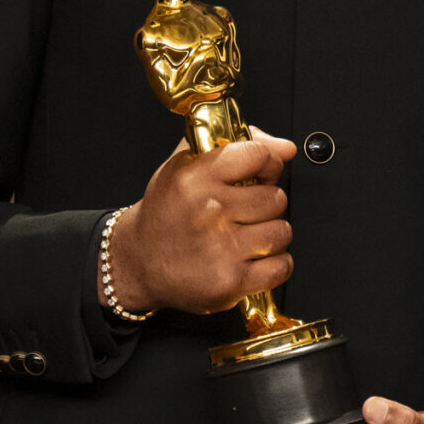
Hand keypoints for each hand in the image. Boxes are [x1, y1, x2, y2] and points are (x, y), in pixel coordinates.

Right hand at [107, 132, 294, 315]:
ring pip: (281, 232)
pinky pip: (281, 266)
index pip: (258, 155)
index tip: (261, 173)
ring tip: (247, 236)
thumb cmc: (164, 213)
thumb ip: (231, 143)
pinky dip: (274, 264)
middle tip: (246, 211)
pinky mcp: (231, 281)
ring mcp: (221, 248)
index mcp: (195, 178)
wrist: (138, 262)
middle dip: (267, 204)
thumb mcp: (184, 165)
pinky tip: (252, 259)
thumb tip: (284, 147)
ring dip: (271, 235)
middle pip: (275, 198)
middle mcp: (208, 211)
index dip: (267, 164)